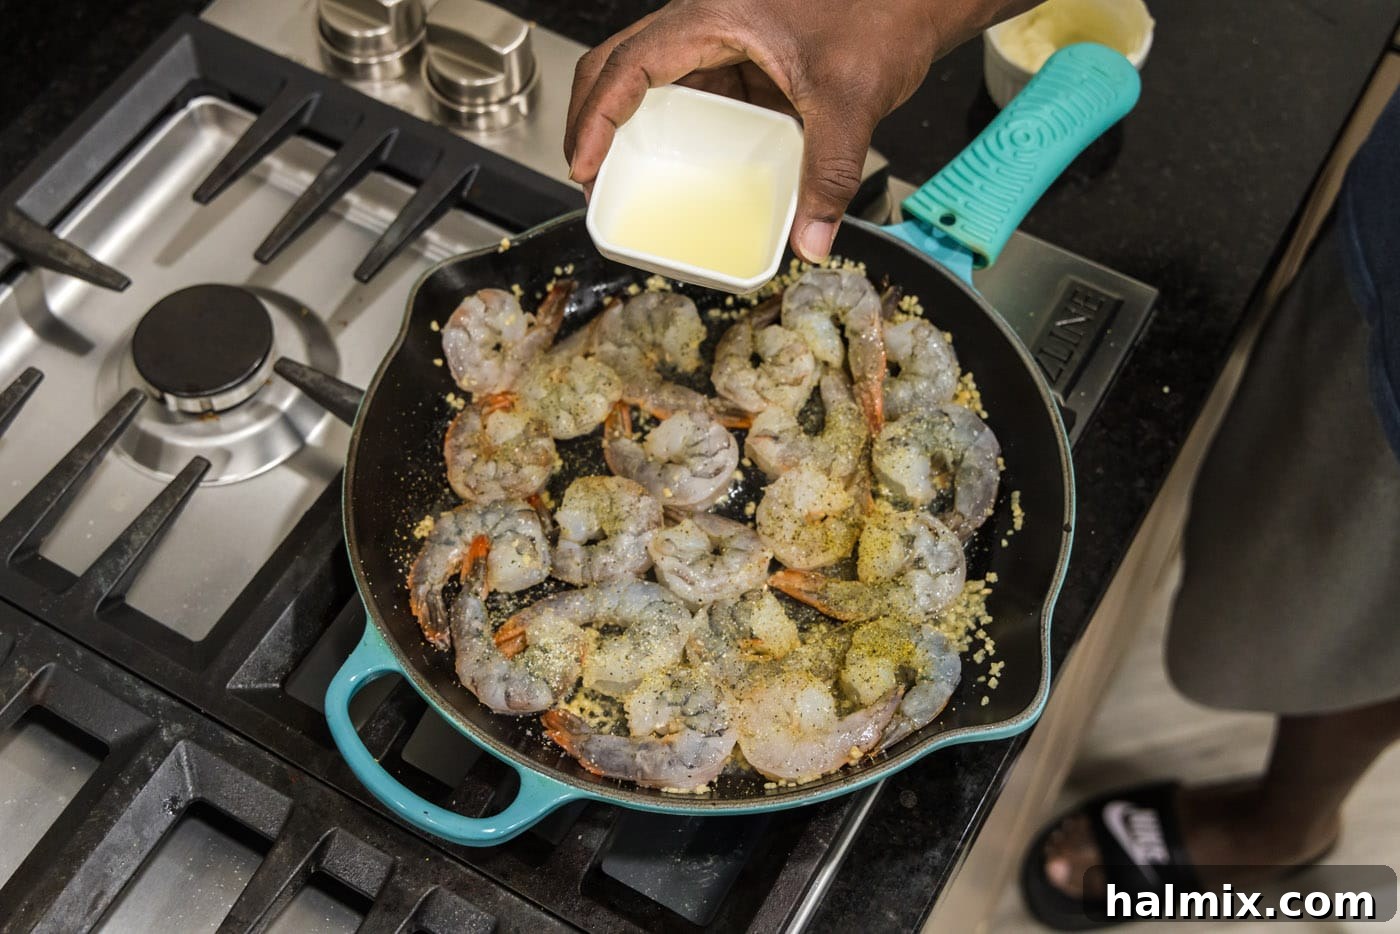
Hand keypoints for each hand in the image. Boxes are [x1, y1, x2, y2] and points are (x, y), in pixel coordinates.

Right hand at [565, 0, 1034, 261]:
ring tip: (620, 183)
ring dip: (628, 128)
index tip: (584, 166)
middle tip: (589, 182)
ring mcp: (721, 42)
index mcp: (713, 16)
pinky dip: (674, 131)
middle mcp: (706, 24)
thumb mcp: (851, 101)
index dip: (595, 117)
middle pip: (618, 68)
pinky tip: (682, 170)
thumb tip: (812, 240)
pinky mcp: (742, 61)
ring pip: (650, 82)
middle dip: (592, 123)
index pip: (627, 64)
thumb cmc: (883, 12)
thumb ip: (830, 175)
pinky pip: (692, 96)